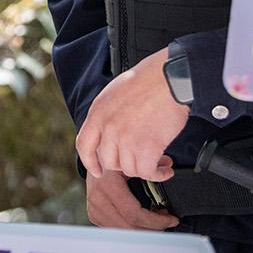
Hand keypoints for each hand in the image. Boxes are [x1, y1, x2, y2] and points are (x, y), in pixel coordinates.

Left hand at [77, 46, 188, 181]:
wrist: (168, 78)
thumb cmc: (147, 81)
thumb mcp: (114, 94)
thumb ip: (107, 115)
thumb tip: (110, 133)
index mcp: (98, 113)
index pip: (84, 146)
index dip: (90, 162)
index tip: (97, 169)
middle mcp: (108, 128)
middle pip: (109, 162)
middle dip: (125, 164)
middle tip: (140, 159)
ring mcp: (126, 139)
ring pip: (130, 169)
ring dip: (145, 169)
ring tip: (158, 162)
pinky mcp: (147, 147)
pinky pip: (148, 172)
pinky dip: (158, 174)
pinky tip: (165, 168)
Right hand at [86, 168, 179, 229]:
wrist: (91, 159)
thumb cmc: (111, 158)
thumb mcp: (130, 160)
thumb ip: (149, 166)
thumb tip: (169, 167)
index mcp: (107, 185)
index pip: (135, 214)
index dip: (157, 221)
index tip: (172, 219)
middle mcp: (98, 199)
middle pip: (131, 228)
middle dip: (153, 228)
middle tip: (167, 221)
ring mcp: (94, 209)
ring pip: (124, 231)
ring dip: (144, 229)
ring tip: (156, 220)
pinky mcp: (94, 215)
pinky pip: (117, 229)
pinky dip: (133, 228)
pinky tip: (142, 219)